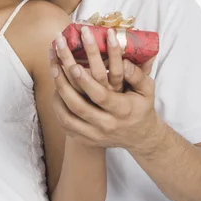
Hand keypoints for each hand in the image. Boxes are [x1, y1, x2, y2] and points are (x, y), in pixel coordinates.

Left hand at [51, 34, 159, 154]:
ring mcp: (94, 134)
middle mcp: (107, 124)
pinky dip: (57, 107)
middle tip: (56, 64)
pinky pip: (65, 124)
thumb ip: (137, 75)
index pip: (101, 97)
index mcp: (122, 110)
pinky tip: (56, 89)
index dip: (86, 82)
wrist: (139, 136)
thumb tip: (124, 61)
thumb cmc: (141, 106)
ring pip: (67, 117)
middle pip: (79, 106)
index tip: (74, 66)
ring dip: (57, 93)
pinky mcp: (85, 139)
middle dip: (64, 83)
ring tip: (53, 71)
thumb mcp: (147, 90)